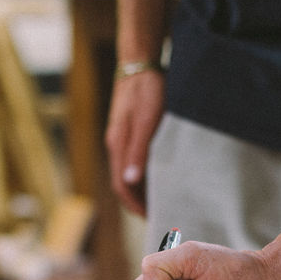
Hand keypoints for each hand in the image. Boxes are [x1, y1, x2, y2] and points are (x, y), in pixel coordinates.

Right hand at [105, 70, 164, 216]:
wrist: (140, 61)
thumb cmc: (147, 89)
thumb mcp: (147, 121)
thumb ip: (139, 151)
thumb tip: (131, 182)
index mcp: (119, 146)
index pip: (122, 186)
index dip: (135, 206)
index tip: (152, 218)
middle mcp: (118, 144)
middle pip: (125, 182)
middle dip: (139, 202)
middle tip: (160, 214)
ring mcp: (123, 136)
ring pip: (130, 171)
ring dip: (143, 188)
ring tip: (162, 199)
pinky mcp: (131, 128)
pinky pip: (136, 158)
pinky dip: (146, 172)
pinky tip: (161, 173)